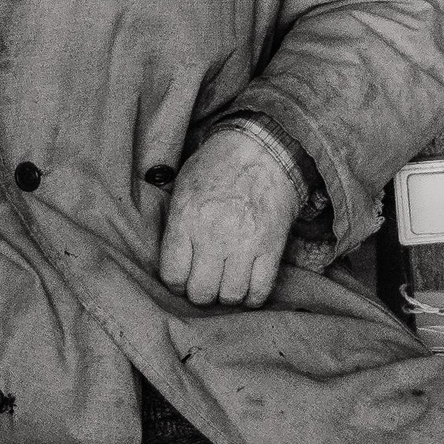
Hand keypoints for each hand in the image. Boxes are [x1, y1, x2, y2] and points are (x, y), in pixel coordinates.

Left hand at [158, 129, 300, 307]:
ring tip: (225, 281)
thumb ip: (175, 225)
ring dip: (226, 294)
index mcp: (187, 219)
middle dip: (199, 292)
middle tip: (204, 280)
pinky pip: (260, 290)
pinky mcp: (272, 246)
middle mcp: (214, 235)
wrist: (264, 147)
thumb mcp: (183, 187)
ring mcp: (245, 243)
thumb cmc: (219, 165)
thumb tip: (172, 261)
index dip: (176, 281)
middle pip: (200, 292)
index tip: (183, 275)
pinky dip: (252, 296)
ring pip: (230, 296)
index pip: (173, 275)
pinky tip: (247, 285)